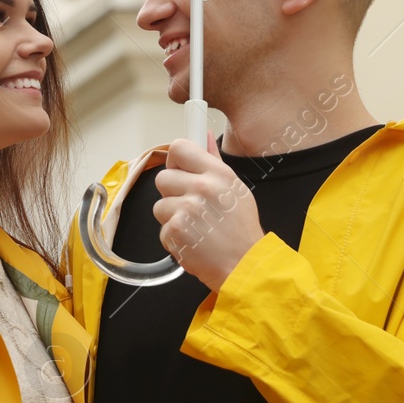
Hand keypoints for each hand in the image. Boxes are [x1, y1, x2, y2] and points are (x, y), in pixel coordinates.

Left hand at [153, 133, 263, 291]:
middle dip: (171, 193)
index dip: (175, 160)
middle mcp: (201, 187)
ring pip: (159, 205)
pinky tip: (192, 241)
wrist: (244, 266)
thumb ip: (214, 162)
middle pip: (162, 178)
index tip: (179, 170)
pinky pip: (161, 229)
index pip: (179, 147)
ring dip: (171, 218)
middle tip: (190, 208)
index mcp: (217, 174)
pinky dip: (173, 238)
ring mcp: (186, 209)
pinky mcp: (174, 230)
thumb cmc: (241, 231)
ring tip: (194, 227)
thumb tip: (205, 136)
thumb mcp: (235, 189)